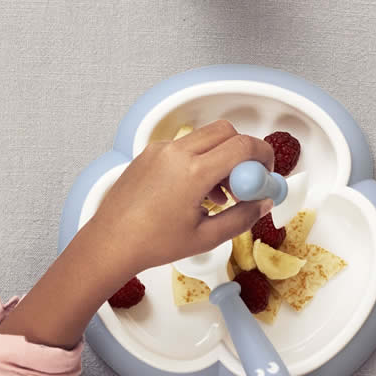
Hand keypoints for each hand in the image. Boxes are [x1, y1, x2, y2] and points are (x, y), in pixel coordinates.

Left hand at [85, 120, 275, 283]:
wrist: (110, 242)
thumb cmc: (151, 243)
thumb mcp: (206, 237)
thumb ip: (241, 217)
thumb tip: (262, 203)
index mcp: (193, 173)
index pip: (242, 146)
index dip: (262, 156)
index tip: (265, 174)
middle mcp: (176, 153)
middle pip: (225, 132)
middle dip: (243, 151)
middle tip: (246, 180)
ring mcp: (159, 150)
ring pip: (204, 137)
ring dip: (220, 156)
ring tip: (220, 194)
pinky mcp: (148, 153)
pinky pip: (183, 146)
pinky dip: (198, 160)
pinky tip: (196, 192)